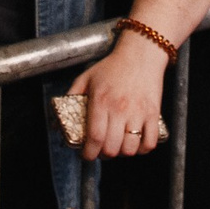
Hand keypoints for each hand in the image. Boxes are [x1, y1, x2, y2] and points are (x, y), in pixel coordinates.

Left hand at [65, 32, 173, 159]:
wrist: (141, 54)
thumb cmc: (112, 66)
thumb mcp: (86, 78)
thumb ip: (71, 97)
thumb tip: (56, 121)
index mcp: (101, 101)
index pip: (94, 138)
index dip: (88, 153)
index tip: (86, 155)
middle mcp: (120, 109)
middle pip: (111, 148)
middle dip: (103, 155)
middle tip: (100, 150)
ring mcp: (138, 112)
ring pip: (130, 149)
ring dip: (121, 153)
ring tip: (118, 146)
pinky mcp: (153, 114)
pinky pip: (150, 142)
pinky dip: (142, 149)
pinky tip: (136, 144)